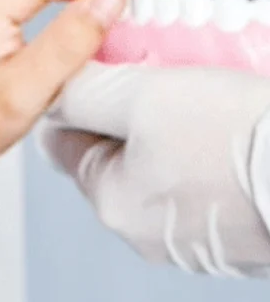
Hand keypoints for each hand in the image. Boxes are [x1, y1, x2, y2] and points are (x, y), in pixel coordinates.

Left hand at [39, 62, 269, 277]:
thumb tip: (60, 86)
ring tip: (202, 86)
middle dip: (132, 105)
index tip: (99, 66)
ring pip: (166, 158)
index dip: (78, 94)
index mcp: (114, 202)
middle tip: (157, 70)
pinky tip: (231, 112)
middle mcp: (150, 230)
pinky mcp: (242, 228)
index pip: (65, 139)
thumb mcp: (141, 97)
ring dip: (177, 120)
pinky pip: (211, 173)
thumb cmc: (238, 138)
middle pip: (116, 148)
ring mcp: (198, 234)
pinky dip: (216, 141)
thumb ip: (87, 92)